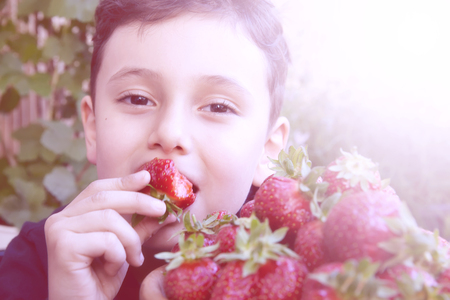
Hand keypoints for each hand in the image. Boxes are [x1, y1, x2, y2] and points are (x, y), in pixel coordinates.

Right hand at [45, 170, 173, 299]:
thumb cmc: (101, 279)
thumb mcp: (124, 247)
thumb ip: (138, 226)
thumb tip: (163, 208)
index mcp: (72, 214)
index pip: (99, 188)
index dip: (124, 181)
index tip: (147, 177)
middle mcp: (60, 218)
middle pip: (106, 198)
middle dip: (139, 201)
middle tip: (162, 210)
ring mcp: (58, 231)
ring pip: (110, 218)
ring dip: (130, 240)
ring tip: (133, 258)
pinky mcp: (63, 246)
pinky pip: (106, 240)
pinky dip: (118, 254)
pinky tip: (112, 268)